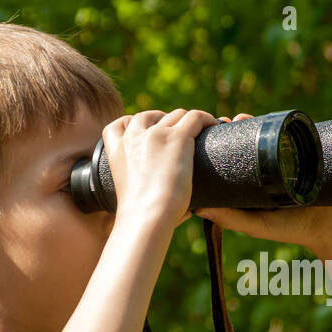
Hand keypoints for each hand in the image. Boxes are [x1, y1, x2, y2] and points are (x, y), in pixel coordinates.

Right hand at [101, 108, 218, 229]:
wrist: (146, 215)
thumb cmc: (141, 216)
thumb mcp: (132, 197)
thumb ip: (149, 195)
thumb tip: (184, 214)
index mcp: (117, 149)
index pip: (121, 124)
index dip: (136, 125)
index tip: (150, 133)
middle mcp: (135, 136)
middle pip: (151, 116)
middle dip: (165, 122)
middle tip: (180, 135)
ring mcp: (156, 134)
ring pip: (176, 115)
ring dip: (187, 121)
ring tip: (200, 131)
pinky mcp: (178, 138)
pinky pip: (195, 117)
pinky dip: (206, 119)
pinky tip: (214, 126)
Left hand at [198, 112, 331, 249]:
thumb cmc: (293, 228)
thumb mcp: (257, 225)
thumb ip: (231, 219)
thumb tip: (198, 208)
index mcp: (252, 181)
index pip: (230, 157)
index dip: (218, 144)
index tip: (207, 135)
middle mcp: (266, 166)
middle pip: (244, 141)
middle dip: (232, 128)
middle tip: (223, 122)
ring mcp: (285, 156)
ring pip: (263, 133)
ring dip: (249, 122)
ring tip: (240, 118)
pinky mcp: (304, 150)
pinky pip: (287, 131)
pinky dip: (275, 122)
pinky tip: (265, 116)